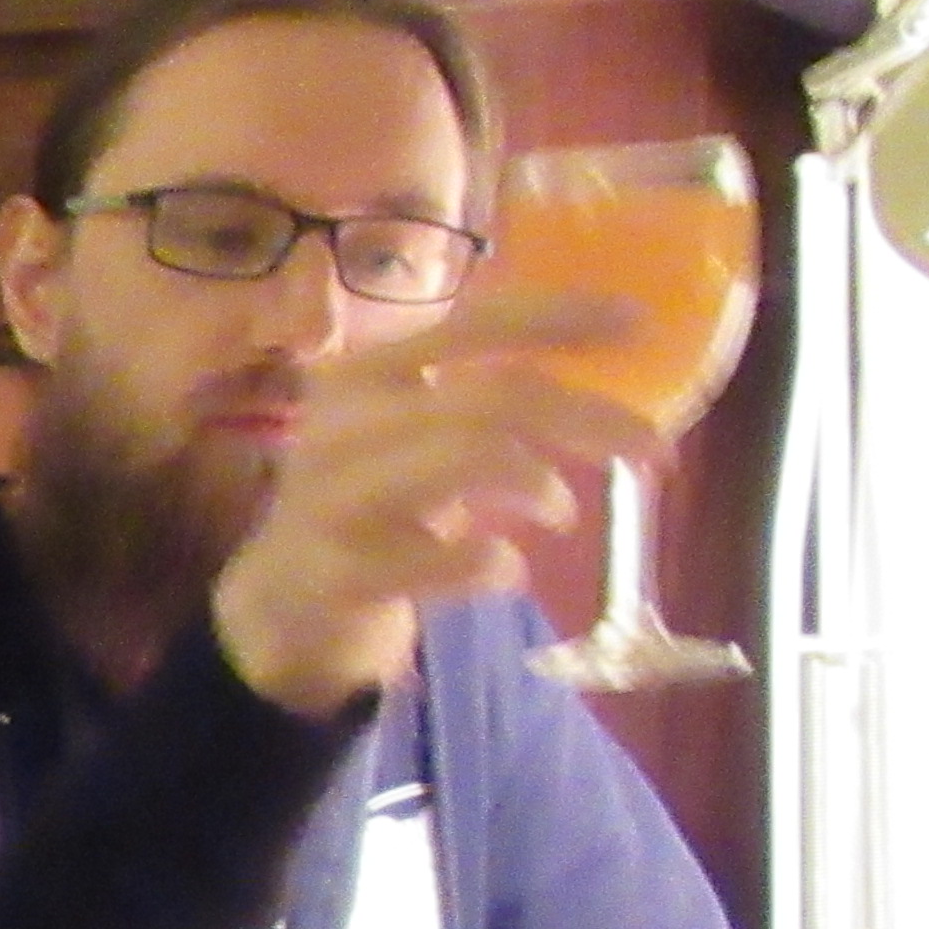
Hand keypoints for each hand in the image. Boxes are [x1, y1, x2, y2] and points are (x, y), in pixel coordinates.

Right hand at [207, 291, 645, 714]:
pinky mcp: (335, 574)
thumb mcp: (411, 439)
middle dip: (588, 417)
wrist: (276, 610)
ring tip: (563, 512)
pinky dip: (492, 564)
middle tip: (651, 451)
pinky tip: (507, 571)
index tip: (636, 324)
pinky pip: (440, 559)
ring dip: (540, 484)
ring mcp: (332, 499)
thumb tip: (598, 370)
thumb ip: (477, 403)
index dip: (560, 317)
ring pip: (466, 458)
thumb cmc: (365, 512)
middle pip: (489, 398)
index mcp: (365, 376)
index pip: (474, 323)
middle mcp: (342, 424)